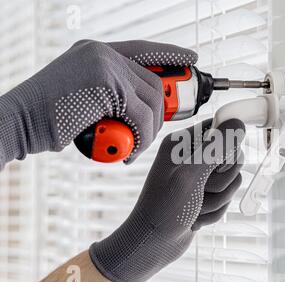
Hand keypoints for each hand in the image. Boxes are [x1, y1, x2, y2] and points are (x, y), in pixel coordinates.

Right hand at [0, 39, 196, 167]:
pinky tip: (125, 153)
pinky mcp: (107, 84)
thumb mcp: (82, 97)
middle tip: (150, 136)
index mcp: (97, 52)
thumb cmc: (47, 118)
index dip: (170, 54)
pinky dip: (140, 139)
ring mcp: (105, 65)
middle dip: (159, 114)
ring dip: (147, 132)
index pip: (144, 49)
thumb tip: (140, 108)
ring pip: (151, 101)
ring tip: (133, 149)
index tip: (191, 58)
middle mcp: (103, 53)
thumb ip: (110, 94)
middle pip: (153, 82)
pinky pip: (142, 117)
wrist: (16, 122)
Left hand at [89, 119, 245, 281]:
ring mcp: (198, 176)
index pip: (221, 129)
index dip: (226, 149)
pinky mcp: (204, 193)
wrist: (152, 244)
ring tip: (196, 206)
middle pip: (231, 157)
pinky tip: (196, 217)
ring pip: (231, 180)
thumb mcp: (191, 175)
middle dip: (221, 181)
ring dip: (218, 199)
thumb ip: (216, 148)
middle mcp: (190, 156)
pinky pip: (226, 196)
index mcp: (182, 143)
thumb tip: (238, 122)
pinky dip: (215, 210)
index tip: (215, 167)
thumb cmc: (165, 209)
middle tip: (200, 190)